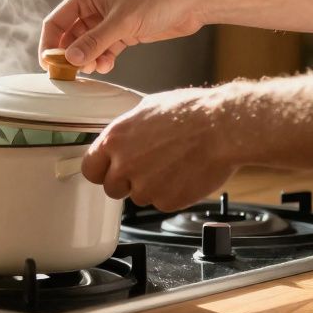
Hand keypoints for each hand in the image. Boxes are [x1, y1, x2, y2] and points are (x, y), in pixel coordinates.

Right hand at [40, 0, 206, 73]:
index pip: (57, 21)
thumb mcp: (122, 22)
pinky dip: (103, 59)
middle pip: (70, 35)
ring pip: (88, 45)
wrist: (192, 2)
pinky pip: (104, 49)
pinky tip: (107, 66)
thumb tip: (70, 59)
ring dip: (88, 59)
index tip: (49, 64)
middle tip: (71, 73)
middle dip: (70, 54)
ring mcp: (109, 21)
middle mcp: (95, 7)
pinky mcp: (124, 32)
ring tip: (94, 68)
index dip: (49, 43)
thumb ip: (94, 42)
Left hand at [80, 88, 237, 211]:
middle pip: (111, 189)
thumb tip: (120, 138)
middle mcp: (124, 165)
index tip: (109, 170)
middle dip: (126, 182)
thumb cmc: (191, 112)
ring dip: (151, 188)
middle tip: (147, 169)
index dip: (101, 170)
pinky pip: (162, 203)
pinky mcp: (166, 201)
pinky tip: (184, 174)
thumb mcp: (147, 108)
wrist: (223, 128)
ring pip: (138, 197)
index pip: (90, 168)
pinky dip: (171, 194)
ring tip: (172, 166)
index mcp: (114, 140)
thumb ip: (126, 130)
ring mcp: (145, 186)